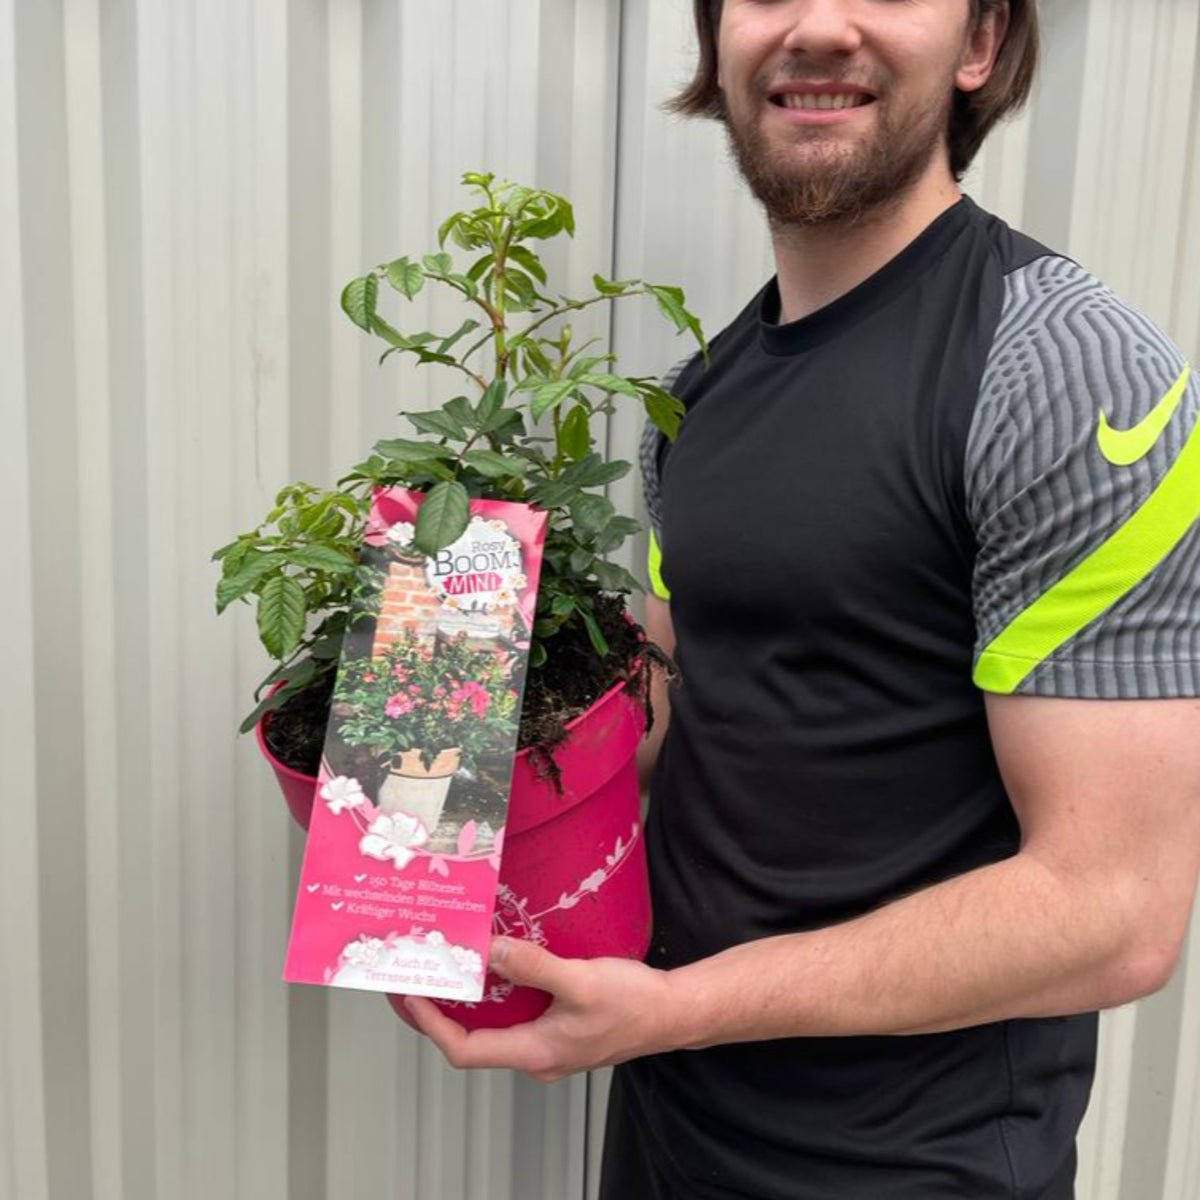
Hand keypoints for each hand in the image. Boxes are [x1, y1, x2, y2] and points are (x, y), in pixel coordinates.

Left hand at [404, 937, 677, 1082]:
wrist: (674, 1012)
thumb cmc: (634, 1005)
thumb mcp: (579, 980)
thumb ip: (531, 966)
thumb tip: (489, 951)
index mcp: (534, 1052)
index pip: (464, 1049)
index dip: (431, 1024)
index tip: (411, 995)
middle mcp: (536, 1055)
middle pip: (471, 1041)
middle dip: (438, 1013)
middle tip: (414, 980)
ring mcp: (548, 1044)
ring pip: (493, 1028)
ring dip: (465, 1004)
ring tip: (444, 972)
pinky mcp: (560, 1028)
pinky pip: (515, 1016)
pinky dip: (494, 996)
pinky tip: (492, 970)